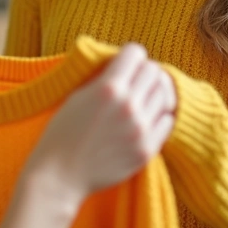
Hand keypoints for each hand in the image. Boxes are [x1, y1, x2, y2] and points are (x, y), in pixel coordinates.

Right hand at [0, 44, 177, 227]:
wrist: (60, 175)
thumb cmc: (63, 133)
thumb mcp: (77, 94)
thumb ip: (104, 77)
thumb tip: (125, 63)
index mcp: (108, 87)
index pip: (136, 53)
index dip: (130, 56)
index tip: (125, 64)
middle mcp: (128, 105)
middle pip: (154, 71)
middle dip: (143, 72)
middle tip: (134, 81)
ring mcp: (140, 129)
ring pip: (165, 95)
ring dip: (153, 94)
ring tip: (141, 100)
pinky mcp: (147, 150)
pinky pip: (167, 121)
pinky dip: (159, 116)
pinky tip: (145, 119)